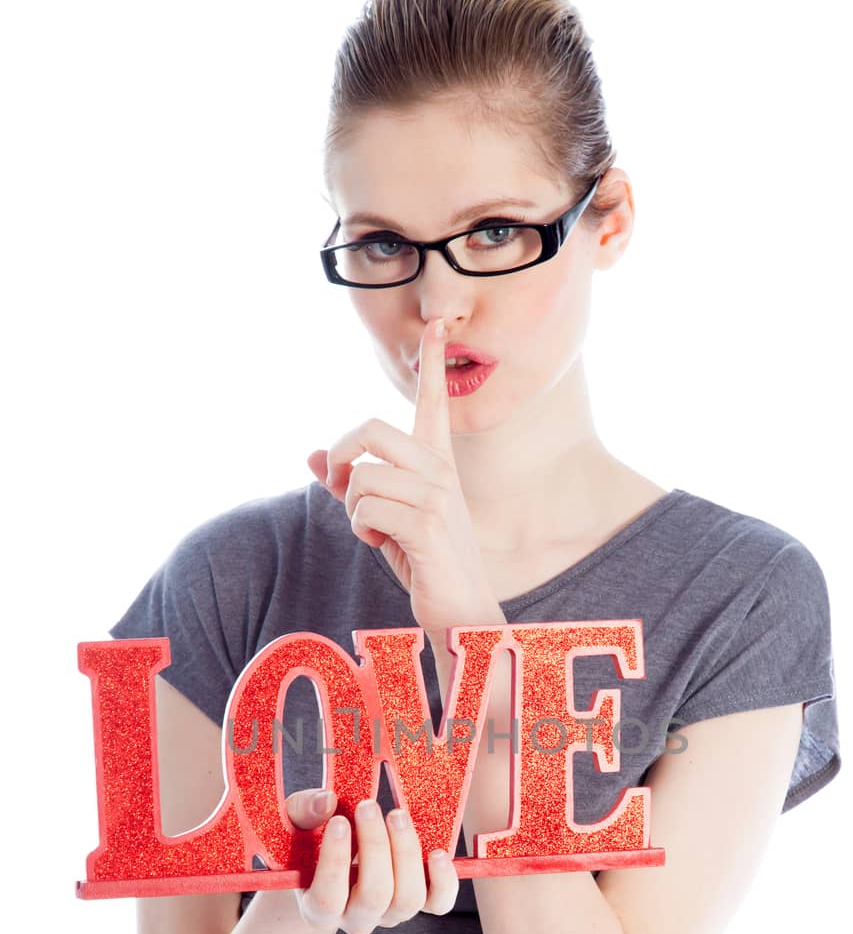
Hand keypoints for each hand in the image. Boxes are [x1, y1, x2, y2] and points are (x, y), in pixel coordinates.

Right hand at [284, 787, 459, 933]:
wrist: (329, 859)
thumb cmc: (309, 841)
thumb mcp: (295, 824)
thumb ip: (302, 812)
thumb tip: (327, 801)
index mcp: (318, 910)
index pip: (328, 898)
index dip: (335, 861)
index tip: (339, 821)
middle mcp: (356, 919)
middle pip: (374, 896)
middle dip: (375, 847)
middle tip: (368, 806)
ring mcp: (389, 914)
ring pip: (407, 899)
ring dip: (406, 853)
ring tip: (396, 815)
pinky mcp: (416, 903)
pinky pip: (438, 904)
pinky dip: (444, 881)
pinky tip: (436, 853)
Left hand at [306, 318, 502, 645]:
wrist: (460, 610)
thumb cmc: (423, 561)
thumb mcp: (383, 516)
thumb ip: (350, 484)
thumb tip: (311, 456)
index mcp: (436, 463)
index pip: (433, 403)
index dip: (431, 362)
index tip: (434, 322)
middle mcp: (441, 472)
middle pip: (371, 430)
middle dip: (342, 455)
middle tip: (342, 484)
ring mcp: (437, 497)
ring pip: (362, 477)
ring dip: (352, 507)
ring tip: (374, 529)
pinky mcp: (427, 526)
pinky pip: (366, 508)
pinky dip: (361, 528)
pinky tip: (382, 544)